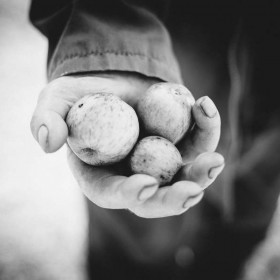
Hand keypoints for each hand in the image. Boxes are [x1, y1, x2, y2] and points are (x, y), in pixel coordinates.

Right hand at [30, 72, 223, 217]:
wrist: (112, 76)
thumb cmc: (82, 93)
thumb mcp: (56, 100)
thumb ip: (46, 119)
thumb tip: (48, 142)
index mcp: (103, 174)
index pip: (114, 193)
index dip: (128, 194)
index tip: (144, 186)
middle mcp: (135, 173)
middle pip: (156, 196)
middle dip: (173, 199)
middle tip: (191, 192)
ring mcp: (161, 160)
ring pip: (184, 175)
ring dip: (202, 173)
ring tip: (214, 160)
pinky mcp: (181, 141)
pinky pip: (198, 141)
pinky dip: (206, 127)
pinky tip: (204, 105)